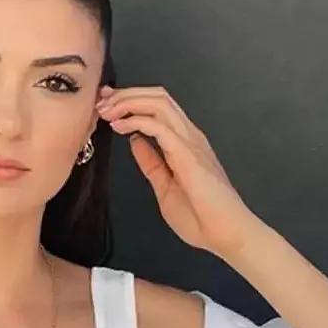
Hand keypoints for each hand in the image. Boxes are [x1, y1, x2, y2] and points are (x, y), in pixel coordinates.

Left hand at [96, 85, 265, 258]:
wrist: (225, 234)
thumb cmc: (201, 217)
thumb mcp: (164, 186)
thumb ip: (152, 163)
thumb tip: (136, 141)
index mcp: (185, 143)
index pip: (158, 107)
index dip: (131, 100)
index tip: (107, 105)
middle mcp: (189, 136)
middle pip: (158, 97)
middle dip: (126, 94)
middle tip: (102, 102)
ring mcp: (190, 142)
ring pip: (159, 103)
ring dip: (129, 102)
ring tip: (107, 111)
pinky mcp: (187, 153)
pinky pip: (159, 126)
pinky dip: (135, 120)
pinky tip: (119, 126)